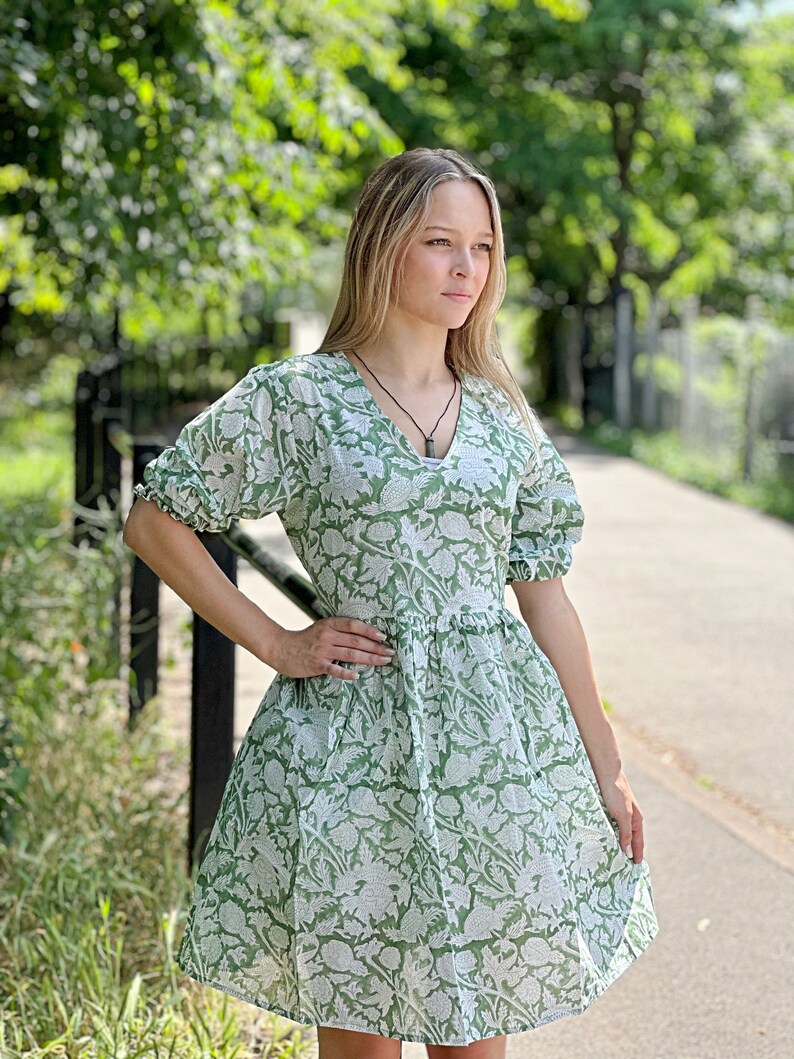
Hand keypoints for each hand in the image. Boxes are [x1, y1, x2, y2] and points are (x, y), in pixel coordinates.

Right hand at [270, 617, 395, 680]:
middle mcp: (327, 636)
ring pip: (350, 654)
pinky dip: (345, 673)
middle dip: (376, 647)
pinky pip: (333, 669)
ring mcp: (322, 650)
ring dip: (369, 658)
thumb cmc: (305, 639)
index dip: (369, 630)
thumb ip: (339, 630)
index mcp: (330, 624)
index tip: (384, 637)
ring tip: (383, 662)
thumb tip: (364, 635)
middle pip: (356, 641)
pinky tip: (357, 676)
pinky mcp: (316, 664)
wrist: (281, 648)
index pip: (354, 625)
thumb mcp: (322, 628)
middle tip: (391, 653)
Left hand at [596, 766, 644, 863]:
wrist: (606, 773)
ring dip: (619, 844)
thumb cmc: (616, 792)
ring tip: (615, 856)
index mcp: (636, 820)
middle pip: (630, 839)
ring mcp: (620, 813)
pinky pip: (611, 826)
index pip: (638, 842)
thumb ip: (625, 832)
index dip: (637, 855)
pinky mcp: (609, 809)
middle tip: (626, 867)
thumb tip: (626, 850)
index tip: (636, 868)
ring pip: (620, 833)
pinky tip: (605, 839)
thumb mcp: (623, 814)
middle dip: (629, 852)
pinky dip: (610, 835)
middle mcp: (629, 818)